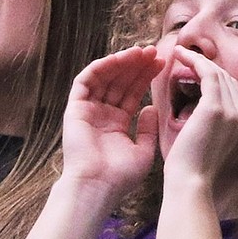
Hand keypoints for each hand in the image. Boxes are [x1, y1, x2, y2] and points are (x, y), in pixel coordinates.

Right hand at [61, 45, 162, 199]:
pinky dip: (100, 67)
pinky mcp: (74, 109)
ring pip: (104, 78)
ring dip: (121, 63)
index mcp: (116, 125)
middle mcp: (101, 115)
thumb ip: (148, 129)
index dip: (145, 77)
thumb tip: (152, 106)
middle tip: (155, 52)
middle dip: (136, 66)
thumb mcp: (144, 151)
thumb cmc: (120, 176)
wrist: (98, 186)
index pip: (131, 94)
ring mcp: (87, 111)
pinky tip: (119, 59)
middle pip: (119, 83)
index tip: (162, 64)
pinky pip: (85, 82)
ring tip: (141, 52)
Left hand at [161, 46, 237, 184]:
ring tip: (180, 53)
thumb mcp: (217, 145)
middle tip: (186, 57)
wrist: (191, 183)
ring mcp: (233, 110)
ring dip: (198, 60)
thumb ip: (233, 126)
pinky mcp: (215, 107)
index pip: (234, 92)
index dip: (215, 78)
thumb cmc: (194, 169)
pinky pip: (207, 73)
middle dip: (208, 67)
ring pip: (219, 73)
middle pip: (229, 80)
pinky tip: (179, 55)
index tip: (195, 70)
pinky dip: (194, 61)